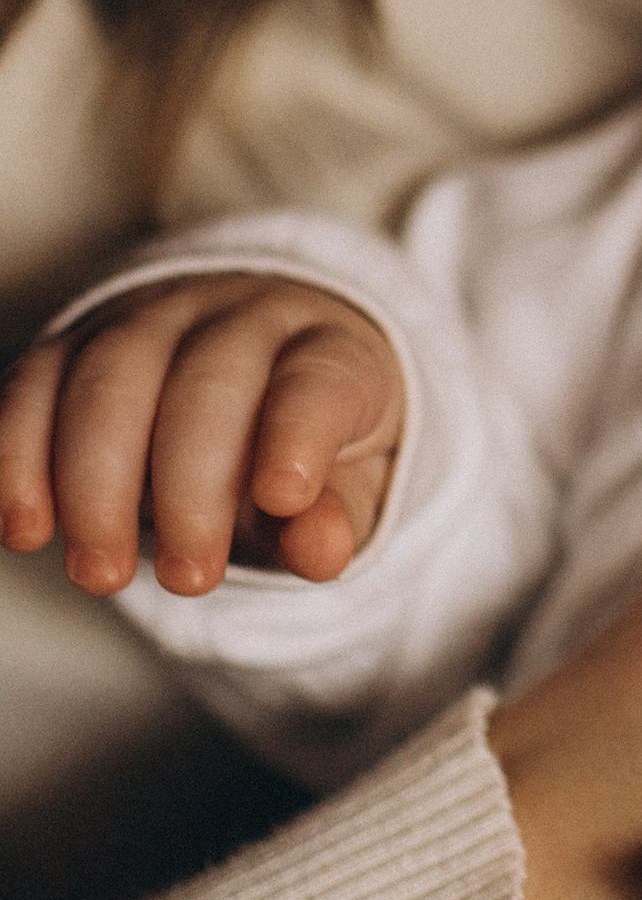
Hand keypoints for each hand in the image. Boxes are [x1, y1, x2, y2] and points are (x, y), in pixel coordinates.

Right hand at [0, 276, 403, 593]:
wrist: (254, 359)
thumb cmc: (308, 438)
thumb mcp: (350, 480)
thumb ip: (340, 515)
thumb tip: (321, 551)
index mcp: (327, 349)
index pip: (316, 382)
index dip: (299, 434)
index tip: (283, 498)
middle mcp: (239, 318)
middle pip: (207, 385)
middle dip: (190, 488)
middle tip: (190, 581)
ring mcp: (151, 320)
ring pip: (111, 377)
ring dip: (93, 482)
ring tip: (100, 573)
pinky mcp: (73, 342)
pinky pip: (34, 385)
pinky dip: (18, 458)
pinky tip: (22, 529)